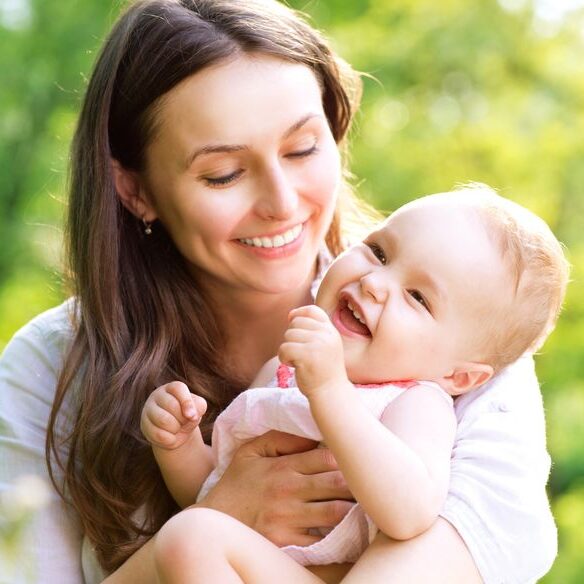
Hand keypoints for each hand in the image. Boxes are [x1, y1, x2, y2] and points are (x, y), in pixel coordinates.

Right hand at [140, 382, 206, 449]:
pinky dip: (169, 439)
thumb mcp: (198, 409)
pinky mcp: (144, 424)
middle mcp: (158, 394)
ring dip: (175, 428)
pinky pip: (158, 434)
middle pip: (172, 405)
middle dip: (183, 418)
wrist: (176, 432)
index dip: (187, 402)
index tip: (193, 416)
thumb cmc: (188, 415)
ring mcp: (148, 409)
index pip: (178, 388)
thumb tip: (191, 415)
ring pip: (163, 420)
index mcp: (173, 387)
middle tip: (184, 422)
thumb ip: (199, 407)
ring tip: (177, 428)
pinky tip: (171, 437)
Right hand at [197, 430, 354, 546]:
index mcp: (283, 466)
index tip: (356, 457)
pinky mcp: (286, 543)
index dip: (347, 456)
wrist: (211, 522)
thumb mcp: (251, 451)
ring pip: (335, 512)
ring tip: (367, 503)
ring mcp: (288, 518)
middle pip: (338, 483)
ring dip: (354, 508)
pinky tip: (348, 529)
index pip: (327, 457)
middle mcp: (288, 490)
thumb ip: (280, 438)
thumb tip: (311, 434)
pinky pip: (321, 540)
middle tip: (371, 480)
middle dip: (358, 482)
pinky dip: (336, 535)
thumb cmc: (236, 483)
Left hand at [279, 305, 348, 396]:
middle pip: (295, 323)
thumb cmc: (323, 370)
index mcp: (331, 330)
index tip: (292, 324)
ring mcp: (318, 344)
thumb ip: (313, 329)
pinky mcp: (308, 355)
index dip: (298, 314)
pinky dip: (283, 358)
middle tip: (299, 352)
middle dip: (291, 337)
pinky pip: (284, 348)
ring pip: (288, 335)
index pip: (312, 310)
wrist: (330, 392)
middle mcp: (326, 334)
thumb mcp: (324, 344)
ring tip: (298, 360)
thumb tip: (290, 314)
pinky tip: (294, 366)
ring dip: (287, 349)